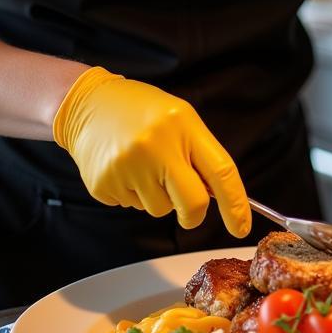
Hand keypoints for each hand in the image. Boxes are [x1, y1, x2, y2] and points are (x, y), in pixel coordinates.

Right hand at [52, 66, 250, 235]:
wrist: (90, 105)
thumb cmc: (143, 111)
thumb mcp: (181, 118)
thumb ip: (200, 154)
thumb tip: (218, 197)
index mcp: (182, 126)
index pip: (221, 172)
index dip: (236, 204)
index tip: (241, 227)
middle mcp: (156, 147)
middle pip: (192, 204)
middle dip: (194, 213)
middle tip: (187, 205)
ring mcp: (128, 168)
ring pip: (161, 209)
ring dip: (159, 197)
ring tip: (144, 166)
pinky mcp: (105, 185)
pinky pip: (133, 207)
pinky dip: (135, 194)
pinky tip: (125, 169)